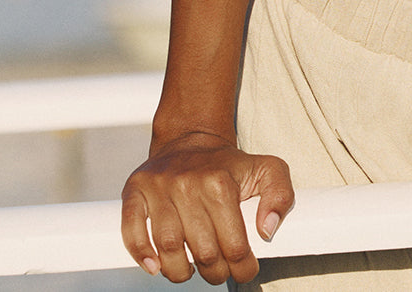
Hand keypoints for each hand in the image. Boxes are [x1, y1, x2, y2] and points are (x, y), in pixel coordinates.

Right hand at [121, 131, 295, 283]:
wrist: (191, 138)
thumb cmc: (229, 164)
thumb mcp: (267, 169)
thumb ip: (280, 195)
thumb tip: (266, 230)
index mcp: (220, 181)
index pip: (233, 243)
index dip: (242, 266)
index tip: (245, 270)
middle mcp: (187, 183)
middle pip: (201, 250)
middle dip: (214, 272)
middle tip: (219, 272)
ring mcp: (158, 187)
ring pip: (168, 246)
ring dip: (180, 271)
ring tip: (190, 271)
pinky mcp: (135, 190)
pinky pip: (131, 228)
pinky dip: (140, 253)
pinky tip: (154, 266)